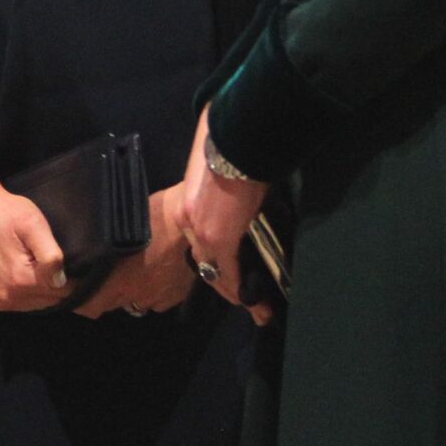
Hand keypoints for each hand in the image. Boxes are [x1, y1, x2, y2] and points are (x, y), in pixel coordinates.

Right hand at [0, 177, 69, 311]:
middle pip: (53, 299)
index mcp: (20, 280)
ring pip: (41, 303)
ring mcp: (2, 300)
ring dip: (44, 287)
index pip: (64, 291)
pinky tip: (28, 271)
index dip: (69, 274)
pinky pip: (28, 303)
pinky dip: (32, 290)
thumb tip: (62, 281)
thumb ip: (50, 255)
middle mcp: (9, 296)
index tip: (61, 257)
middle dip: (55, 281)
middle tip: (45, 255)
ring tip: (36, 261)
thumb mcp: (34, 225)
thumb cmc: (8, 213)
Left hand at [74, 186, 197, 317]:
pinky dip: (153, 292)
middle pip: (111, 304)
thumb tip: (91, 254)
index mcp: (117, 281)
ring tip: (131, 274)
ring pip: (136, 303)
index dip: (78, 301)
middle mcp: (135, 296)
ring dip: (130, 293)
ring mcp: (158, 298)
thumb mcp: (120, 229)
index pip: (89, 306)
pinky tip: (155, 276)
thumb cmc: (153, 217)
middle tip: (102, 276)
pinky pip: (158, 301)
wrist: (192, 223)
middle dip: (104, 294)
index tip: (71, 291)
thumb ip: (104, 250)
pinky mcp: (177, 296)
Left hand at [177, 109, 271, 324]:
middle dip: (226, 285)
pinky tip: (255, 305)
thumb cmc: (234, 145)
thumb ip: (229, 193)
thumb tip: (248, 200)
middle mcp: (187, 217)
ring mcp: (199, 229)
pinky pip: (228, 272)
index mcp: (190, 202)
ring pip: (215, 270)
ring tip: (258, 309)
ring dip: (237, 291)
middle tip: (248, 303)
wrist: (236, 136)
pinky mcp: (216, 236)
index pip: (199, 241)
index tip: (232, 278)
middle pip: (204, 261)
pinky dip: (241, 290)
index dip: (216, 262)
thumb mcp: (224, 171)